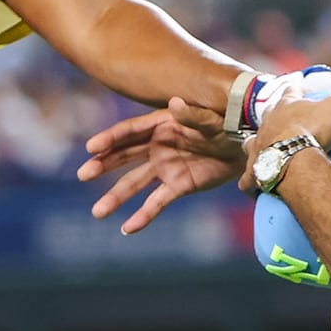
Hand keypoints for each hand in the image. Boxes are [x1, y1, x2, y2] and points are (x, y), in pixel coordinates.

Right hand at [81, 96, 241, 234]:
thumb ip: (193, 115)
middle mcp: (157, 146)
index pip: (129, 132)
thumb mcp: (212, 119)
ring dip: (115, 197)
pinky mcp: (178, 185)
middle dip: (103, 164)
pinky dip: (143, 215)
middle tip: (83, 174)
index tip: (91, 147)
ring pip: (134, 183)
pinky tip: (127, 227)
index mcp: (161, 124)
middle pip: (123, 156)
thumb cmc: (228, 124)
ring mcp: (165, 167)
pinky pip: (156, 202)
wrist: (247, 143)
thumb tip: (175, 103)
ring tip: (97, 212)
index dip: (109, 139)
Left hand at [238, 75, 330, 192]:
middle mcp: (268, 123)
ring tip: (263, 147)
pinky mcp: (256, 167)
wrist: (293, 159)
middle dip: (274, 114)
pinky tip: (251, 185)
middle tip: (282, 118)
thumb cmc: (312, 130)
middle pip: (269, 114)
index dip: (296, 86)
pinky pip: (250, 175)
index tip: (298, 82)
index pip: (292, 90)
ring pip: (251, 141)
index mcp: (286, 106)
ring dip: (256, 144)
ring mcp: (259, 144)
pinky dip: (251, 180)